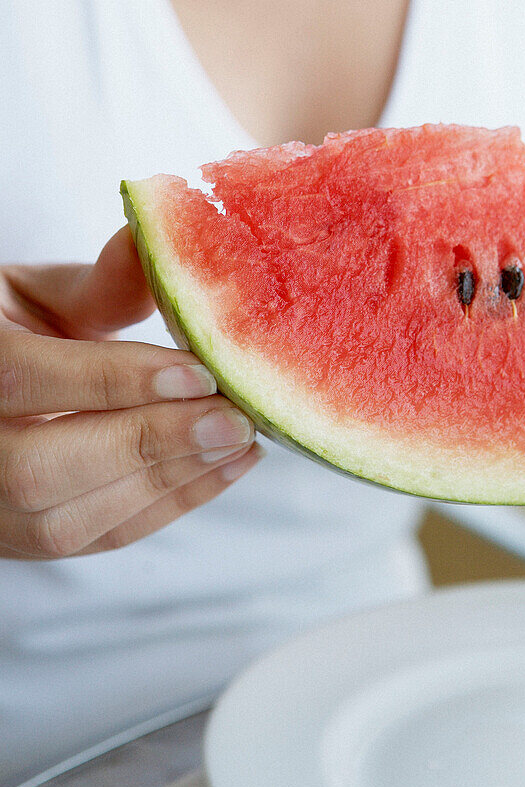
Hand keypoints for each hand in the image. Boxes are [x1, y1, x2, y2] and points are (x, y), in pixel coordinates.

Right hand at [0, 228, 259, 558]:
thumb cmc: (8, 325)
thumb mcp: (39, 292)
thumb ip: (106, 283)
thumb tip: (184, 244)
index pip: (23, 376)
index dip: (112, 379)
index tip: (197, 371)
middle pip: (38, 468)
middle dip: (147, 444)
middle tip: (234, 418)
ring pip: (65, 521)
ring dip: (168, 482)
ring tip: (240, 441)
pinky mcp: (17, 542)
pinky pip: (93, 540)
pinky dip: (166, 507)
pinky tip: (224, 467)